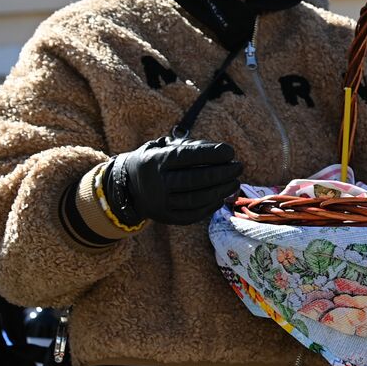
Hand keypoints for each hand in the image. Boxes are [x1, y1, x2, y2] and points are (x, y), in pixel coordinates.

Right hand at [106, 137, 242, 225]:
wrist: (128, 186)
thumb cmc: (157, 161)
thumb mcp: (165, 147)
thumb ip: (192, 147)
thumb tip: (225, 155)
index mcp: (154, 161)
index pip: (187, 156)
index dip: (211, 154)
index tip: (230, 152)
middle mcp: (155, 184)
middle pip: (194, 180)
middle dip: (221, 173)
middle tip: (238, 167)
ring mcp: (159, 203)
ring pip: (196, 199)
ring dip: (221, 191)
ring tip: (235, 182)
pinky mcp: (164, 218)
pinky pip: (192, 215)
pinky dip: (210, 207)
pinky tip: (221, 197)